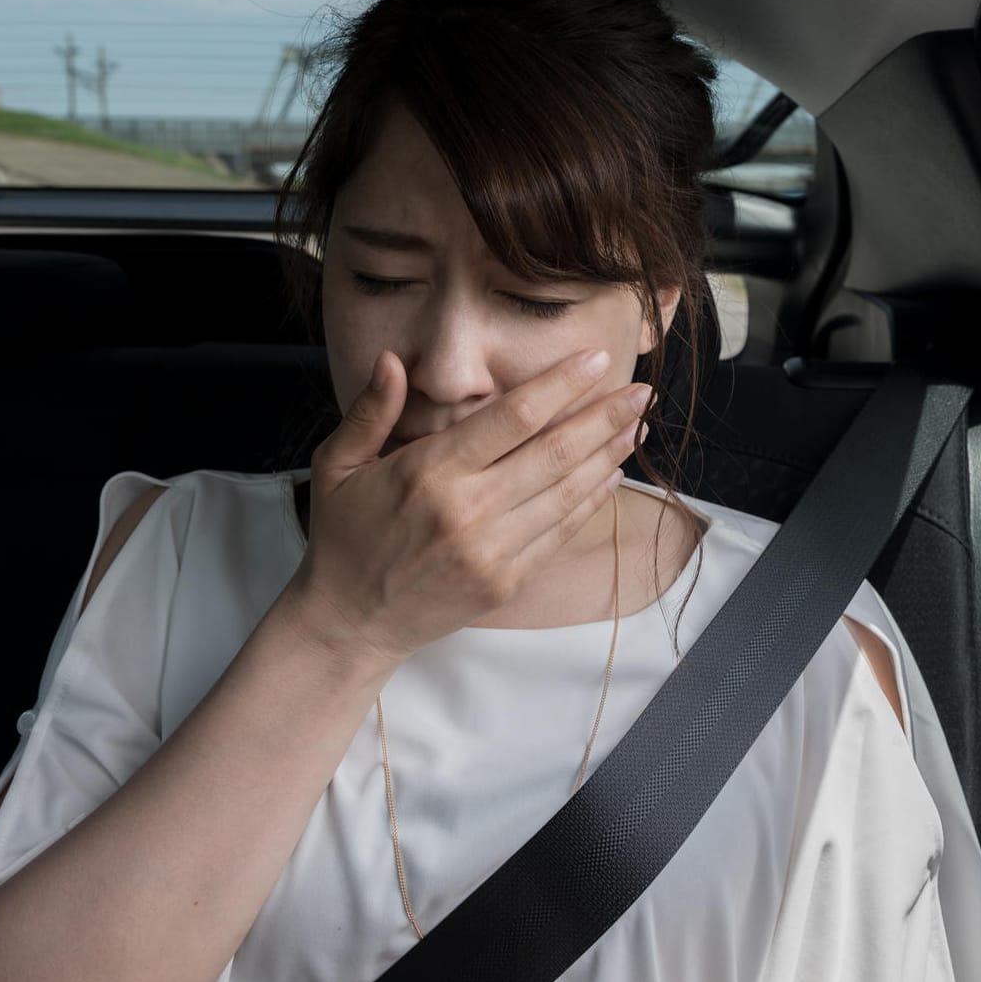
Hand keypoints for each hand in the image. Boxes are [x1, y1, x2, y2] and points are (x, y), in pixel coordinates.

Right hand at [287, 347, 649, 663]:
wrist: (349, 622)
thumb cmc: (344, 536)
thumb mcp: (338, 465)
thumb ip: (370, 410)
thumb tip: (394, 359)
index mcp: (430, 471)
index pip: (513, 416)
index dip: (561, 385)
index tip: (596, 359)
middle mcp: (468, 509)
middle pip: (555, 451)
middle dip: (605, 417)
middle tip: (642, 391)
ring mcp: (492, 550)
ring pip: (568, 492)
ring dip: (609, 456)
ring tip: (637, 426)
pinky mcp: (506, 580)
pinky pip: (560, 532)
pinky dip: (591, 501)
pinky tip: (611, 475)